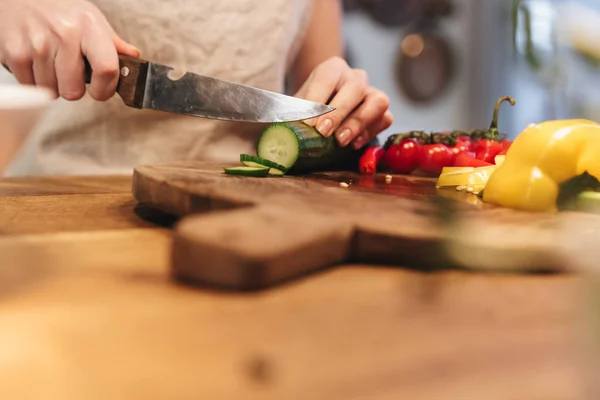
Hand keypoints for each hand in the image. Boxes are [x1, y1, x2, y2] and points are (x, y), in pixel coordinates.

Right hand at [0, 0, 139, 100]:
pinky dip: (33, 80)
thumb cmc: (59, 10)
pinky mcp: (15, 52)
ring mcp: (37, 43)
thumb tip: (134, 59)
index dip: (104, 90)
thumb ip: (113, 44)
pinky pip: (30, 86)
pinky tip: (35, 61)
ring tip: (51, 62)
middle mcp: (64, 33)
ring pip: (51, 91)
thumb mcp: (91, 19)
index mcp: (89, 27)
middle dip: (73, 88)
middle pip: (73, 91)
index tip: (100, 91)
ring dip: (52, 84)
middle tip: (69, 73)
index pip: (107, 70)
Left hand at [294, 57, 392, 148]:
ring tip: (341, 141)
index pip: (327, 79)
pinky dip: (370, 132)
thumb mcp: (294, 108)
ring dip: (359, 122)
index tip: (307, 124)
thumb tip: (279, 132)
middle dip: (338, 112)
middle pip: (355, 88)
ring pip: (377, 101)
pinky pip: (385, 119)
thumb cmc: (307, 110)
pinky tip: (353, 145)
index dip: (317, 101)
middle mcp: (356, 77)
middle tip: (323, 132)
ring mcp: (372, 93)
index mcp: (332, 69)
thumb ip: (288, 115)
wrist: (323, 117)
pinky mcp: (383, 112)